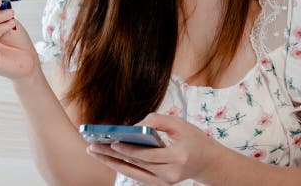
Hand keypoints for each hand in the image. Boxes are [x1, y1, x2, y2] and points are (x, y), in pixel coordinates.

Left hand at [87, 113, 223, 184]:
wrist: (208, 162)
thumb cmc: (194, 139)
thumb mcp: (180, 124)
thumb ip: (157, 120)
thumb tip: (133, 126)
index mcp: (178, 158)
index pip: (149, 155)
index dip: (129, 149)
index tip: (111, 141)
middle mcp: (170, 174)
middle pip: (136, 165)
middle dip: (113, 155)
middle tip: (93, 146)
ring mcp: (164, 182)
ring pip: (133, 173)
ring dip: (112, 162)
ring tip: (94, 152)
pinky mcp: (159, 184)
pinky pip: (136, 175)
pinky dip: (121, 165)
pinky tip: (107, 157)